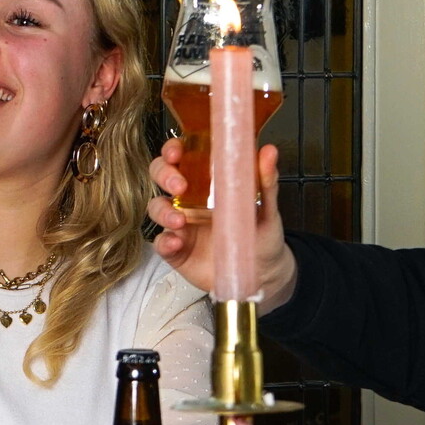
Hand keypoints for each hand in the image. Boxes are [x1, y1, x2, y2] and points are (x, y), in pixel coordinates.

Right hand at [147, 138, 298, 310]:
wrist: (262, 274)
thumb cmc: (261, 235)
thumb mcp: (267, 207)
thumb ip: (265, 181)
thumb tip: (269, 151)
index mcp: (207, 183)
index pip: (183, 157)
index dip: (173, 150)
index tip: (177, 152)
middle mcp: (189, 200)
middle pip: (161, 177)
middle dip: (164, 175)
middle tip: (179, 186)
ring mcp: (180, 224)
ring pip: (156, 208)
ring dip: (162, 211)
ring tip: (179, 222)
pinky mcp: (176, 250)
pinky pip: (160, 242)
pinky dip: (164, 241)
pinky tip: (176, 243)